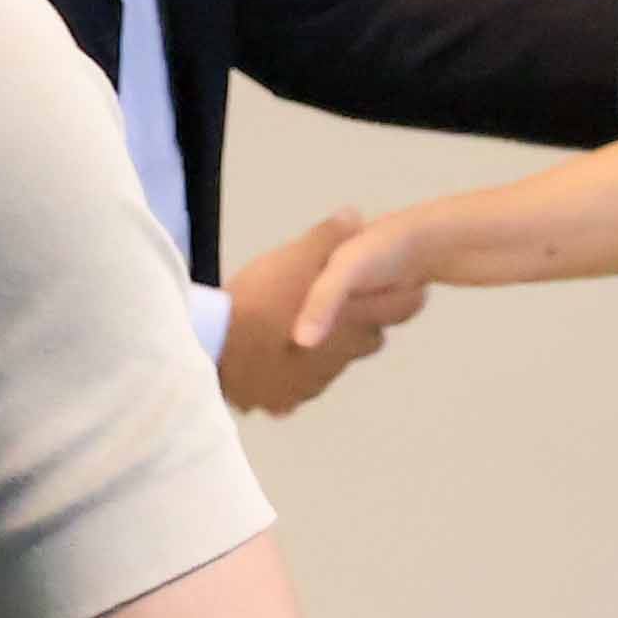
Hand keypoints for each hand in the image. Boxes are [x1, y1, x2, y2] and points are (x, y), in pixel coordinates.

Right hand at [220, 209, 423, 418]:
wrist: (215, 345)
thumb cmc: (259, 298)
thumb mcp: (295, 256)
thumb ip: (328, 237)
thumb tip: (354, 216)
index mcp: (352, 318)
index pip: (403, 309)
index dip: (398, 295)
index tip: (385, 286)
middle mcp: (341, 355)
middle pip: (370, 339)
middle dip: (359, 324)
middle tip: (334, 304)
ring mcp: (314, 382)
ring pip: (334, 364)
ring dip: (325, 350)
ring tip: (292, 330)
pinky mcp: (285, 400)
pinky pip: (299, 388)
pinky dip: (291, 375)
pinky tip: (270, 358)